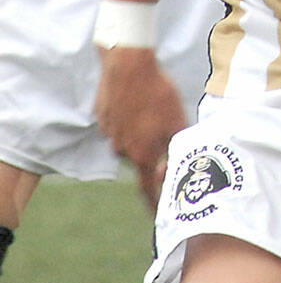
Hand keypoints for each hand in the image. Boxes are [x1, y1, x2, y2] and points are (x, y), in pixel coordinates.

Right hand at [94, 47, 187, 209]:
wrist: (128, 67)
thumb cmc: (157, 94)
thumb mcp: (176, 122)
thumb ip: (175, 149)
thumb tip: (172, 169)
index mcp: (141, 154)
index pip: (147, 188)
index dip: (154, 203)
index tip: (158, 215)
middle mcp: (122, 149)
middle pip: (141, 157)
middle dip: (153, 150)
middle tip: (165, 128)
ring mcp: (109, 133)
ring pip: (130, 139)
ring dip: (141, 130)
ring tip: (154, 108)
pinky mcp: (103, 117)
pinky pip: (120, 122)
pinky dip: (130, 116)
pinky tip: (139, 100)